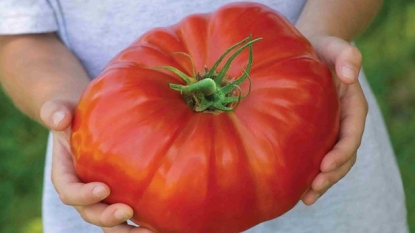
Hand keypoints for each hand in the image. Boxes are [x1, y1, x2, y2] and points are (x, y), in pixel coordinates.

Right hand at [40, 99, 153, 232]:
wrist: (86, 121)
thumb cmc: (74, 115)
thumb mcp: (61, 109)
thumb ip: (55, 112)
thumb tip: (59, 119)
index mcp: (66, 175)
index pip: (69, 191)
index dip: (83, 195)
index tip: (102, 188)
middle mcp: (83, 191)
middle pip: (91, 213)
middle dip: (108, 218)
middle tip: (127, 212)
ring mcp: (103, 197)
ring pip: (113, 223)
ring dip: (129, 231)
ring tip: (152, 232)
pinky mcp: (122, 195)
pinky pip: (132, 214)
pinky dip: (145, 222)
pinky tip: (163, 223)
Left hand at [301, 36, 368, 204]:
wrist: (309, 51)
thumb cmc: (321, 48)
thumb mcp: (334, 47)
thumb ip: (347, 56)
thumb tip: (351, 75)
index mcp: (352, 106)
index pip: (351, 134)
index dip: (342, 152)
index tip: (325, 164)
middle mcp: (343, 122)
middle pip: (344, 155)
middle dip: (331, 175)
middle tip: (312, 191)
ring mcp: (329, 130)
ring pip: (331, 162)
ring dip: (321, 182)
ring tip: (305, 199)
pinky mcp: (314, 134)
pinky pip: (315, 156)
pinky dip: (308, 173)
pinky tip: (294, 187)